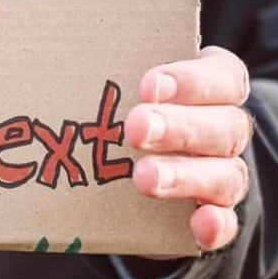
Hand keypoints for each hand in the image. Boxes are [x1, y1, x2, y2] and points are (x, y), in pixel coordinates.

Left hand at [125, 46, 252, 251]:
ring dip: (184, 175)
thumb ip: (110, 76)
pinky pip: (227, 223)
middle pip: (222, 126)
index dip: (190, 81)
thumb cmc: (132, 109)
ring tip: (143, 178)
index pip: (222, 78)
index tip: (148, 84)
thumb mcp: (126, 86)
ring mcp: (224, 173)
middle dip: (177, 127)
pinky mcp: (214, 214)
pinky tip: (200, 223)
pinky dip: (215, 224)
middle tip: (135, 128)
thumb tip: (50, 54)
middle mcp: (226, 130)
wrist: (148, 168)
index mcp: (214, 88)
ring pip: (224, 174)